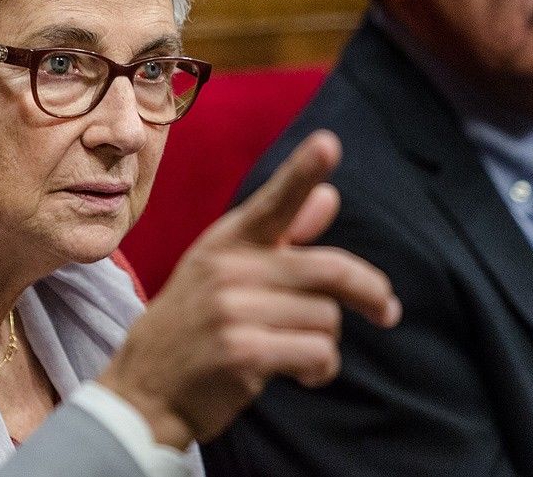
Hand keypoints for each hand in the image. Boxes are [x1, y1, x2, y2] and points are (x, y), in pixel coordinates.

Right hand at [97, 130, 400, 448]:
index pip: (274, 202)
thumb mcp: (227, 271)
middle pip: (330, 270)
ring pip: (327, 318)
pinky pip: (317, 354)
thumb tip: (330, 196)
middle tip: (387, 310)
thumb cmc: (196, 325)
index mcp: (227, 241)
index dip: (302, 171)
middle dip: (369, 292)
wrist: (145, 390)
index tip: (329, 143)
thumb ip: (283, 235)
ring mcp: (232, 310)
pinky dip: (320, 369)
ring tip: (301, 353)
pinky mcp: (242, 353)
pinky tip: (302, 375)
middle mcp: (228, 268)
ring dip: (327, 343)